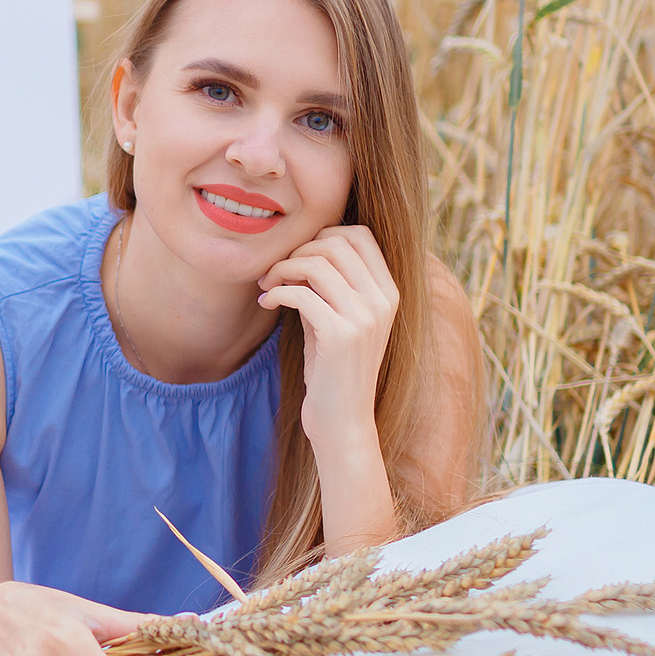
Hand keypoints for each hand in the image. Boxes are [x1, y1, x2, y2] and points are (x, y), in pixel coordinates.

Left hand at [256, 224, 398, 457]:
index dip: (323, 235)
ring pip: (317, 264)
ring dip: (282, 269)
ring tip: (267, 286)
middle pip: (336, 243)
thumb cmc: (332, 368)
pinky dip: (276, 292)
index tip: (298, 255)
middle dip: (297, 250)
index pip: (361, 235)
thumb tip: (300, 247)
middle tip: (274, 271)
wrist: (342, 420)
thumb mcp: (336, 317)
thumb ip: (328, 283)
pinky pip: (300, 294)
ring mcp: (365, 317)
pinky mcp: (340, 336)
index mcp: (388, 292)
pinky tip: (267, 303)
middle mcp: (383, 300)